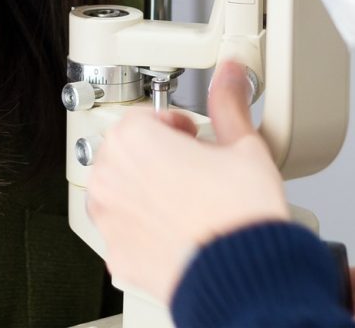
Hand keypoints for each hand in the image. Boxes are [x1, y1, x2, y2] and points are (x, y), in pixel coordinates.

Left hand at [86, 61, 288, 304]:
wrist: (244, 281)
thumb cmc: (240, 216)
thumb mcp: (243, 146)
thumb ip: (229, 103)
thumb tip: (230, 74)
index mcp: (134, 140)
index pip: (144, 115)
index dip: (174, 125)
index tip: (191, 137)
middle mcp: (112, 177)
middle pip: (126, 150)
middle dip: (156, 154)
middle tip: (192, 167)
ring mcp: (109, 219)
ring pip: (119, 189)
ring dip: (144, 187)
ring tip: (184, 198)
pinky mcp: (116, 255)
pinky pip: (122, 229)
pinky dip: (142, 226)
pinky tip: (174, 229)